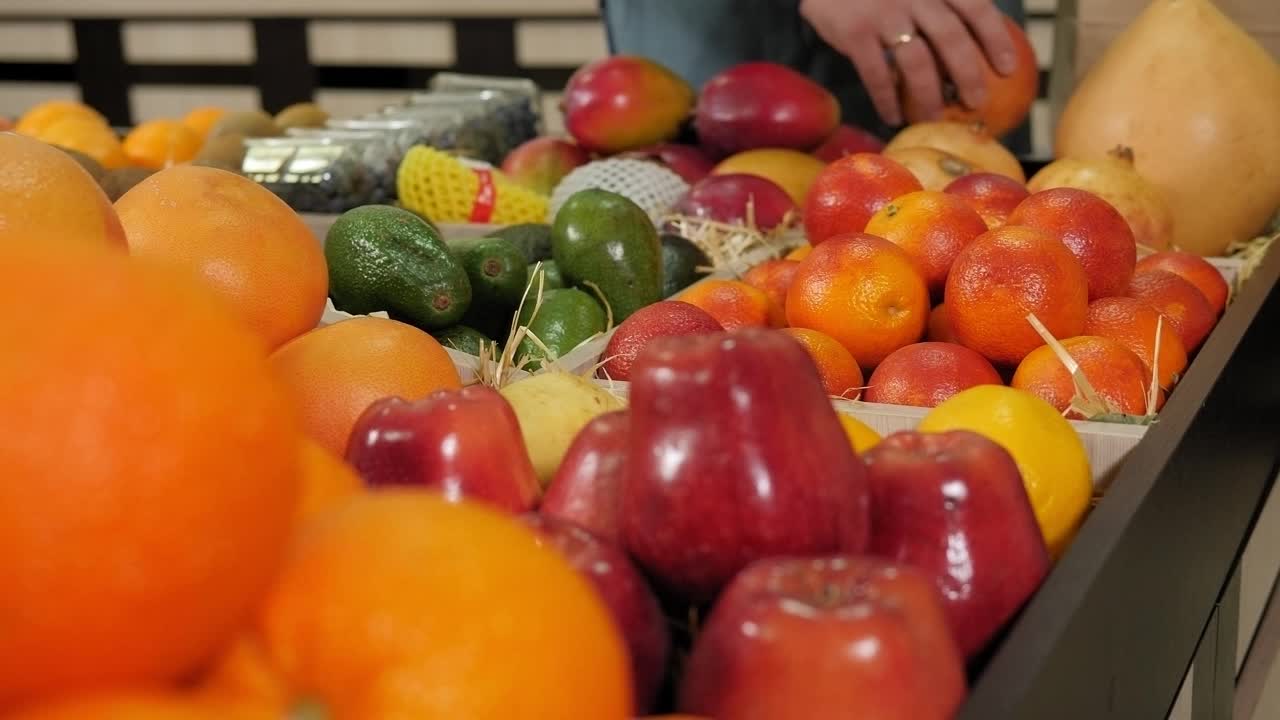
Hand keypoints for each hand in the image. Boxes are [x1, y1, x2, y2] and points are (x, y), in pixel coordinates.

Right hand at [800, 0, 1017, 125]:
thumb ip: (939, 5)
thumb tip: (968, 52)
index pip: (975, 7)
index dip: (994, 39)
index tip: (1008, 68)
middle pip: (951, 38)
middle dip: (967, 75)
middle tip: (976, 103)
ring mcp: (884, 13)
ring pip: (917, 60)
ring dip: (928, 96)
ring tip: (933, 118)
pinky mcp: (855, 31)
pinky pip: (877, 73)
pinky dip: (886, 99)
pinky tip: (892, 116)